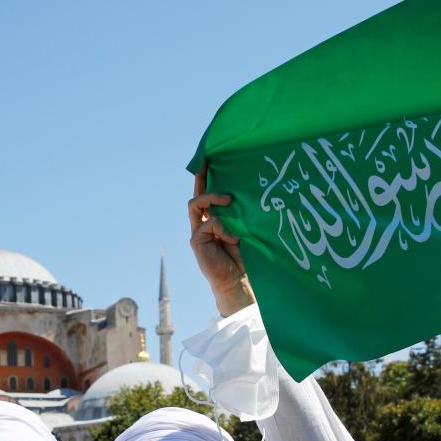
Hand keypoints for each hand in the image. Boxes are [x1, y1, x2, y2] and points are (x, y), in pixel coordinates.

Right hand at [189, 168, 255, 315]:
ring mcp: (198, 231)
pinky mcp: (196, 240)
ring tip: (229, 199)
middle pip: (197, 194)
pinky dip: (223, 227)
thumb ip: (239, 215)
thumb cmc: (244, 257)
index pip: (207, 194)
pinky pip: (208, 223)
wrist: (237, 281)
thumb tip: (239, 196)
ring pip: (196, 203)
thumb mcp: (244, 229)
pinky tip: (234, 237)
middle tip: (208, 162)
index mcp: (214, 219)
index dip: (206, 177)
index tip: (210, 159)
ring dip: (212, 197)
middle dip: (200, 177)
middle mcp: (203, 222)